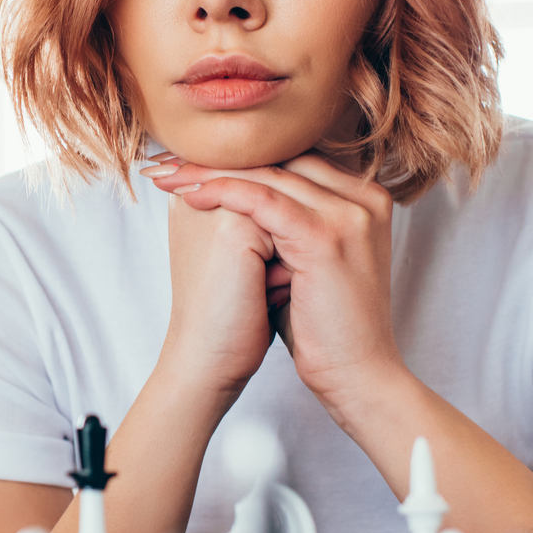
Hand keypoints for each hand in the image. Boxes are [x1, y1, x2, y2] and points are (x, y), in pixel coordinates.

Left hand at [144, 153, 400, 401]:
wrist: (355, 375)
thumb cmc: (324, 326)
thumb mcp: (305, 261)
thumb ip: (284, 225)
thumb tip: (234, 199)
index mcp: (365, 199)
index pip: (295, 160)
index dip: (240, 158)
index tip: (190, 160)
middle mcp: (365, 197)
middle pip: (283, 159)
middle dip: (220, 157)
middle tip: (169, 160)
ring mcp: (349, 214)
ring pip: (270, 174)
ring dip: (211, 172)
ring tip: (168, 175)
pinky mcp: (326, 236)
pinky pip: (264, 199)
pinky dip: (222, 192)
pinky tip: (189, 195)